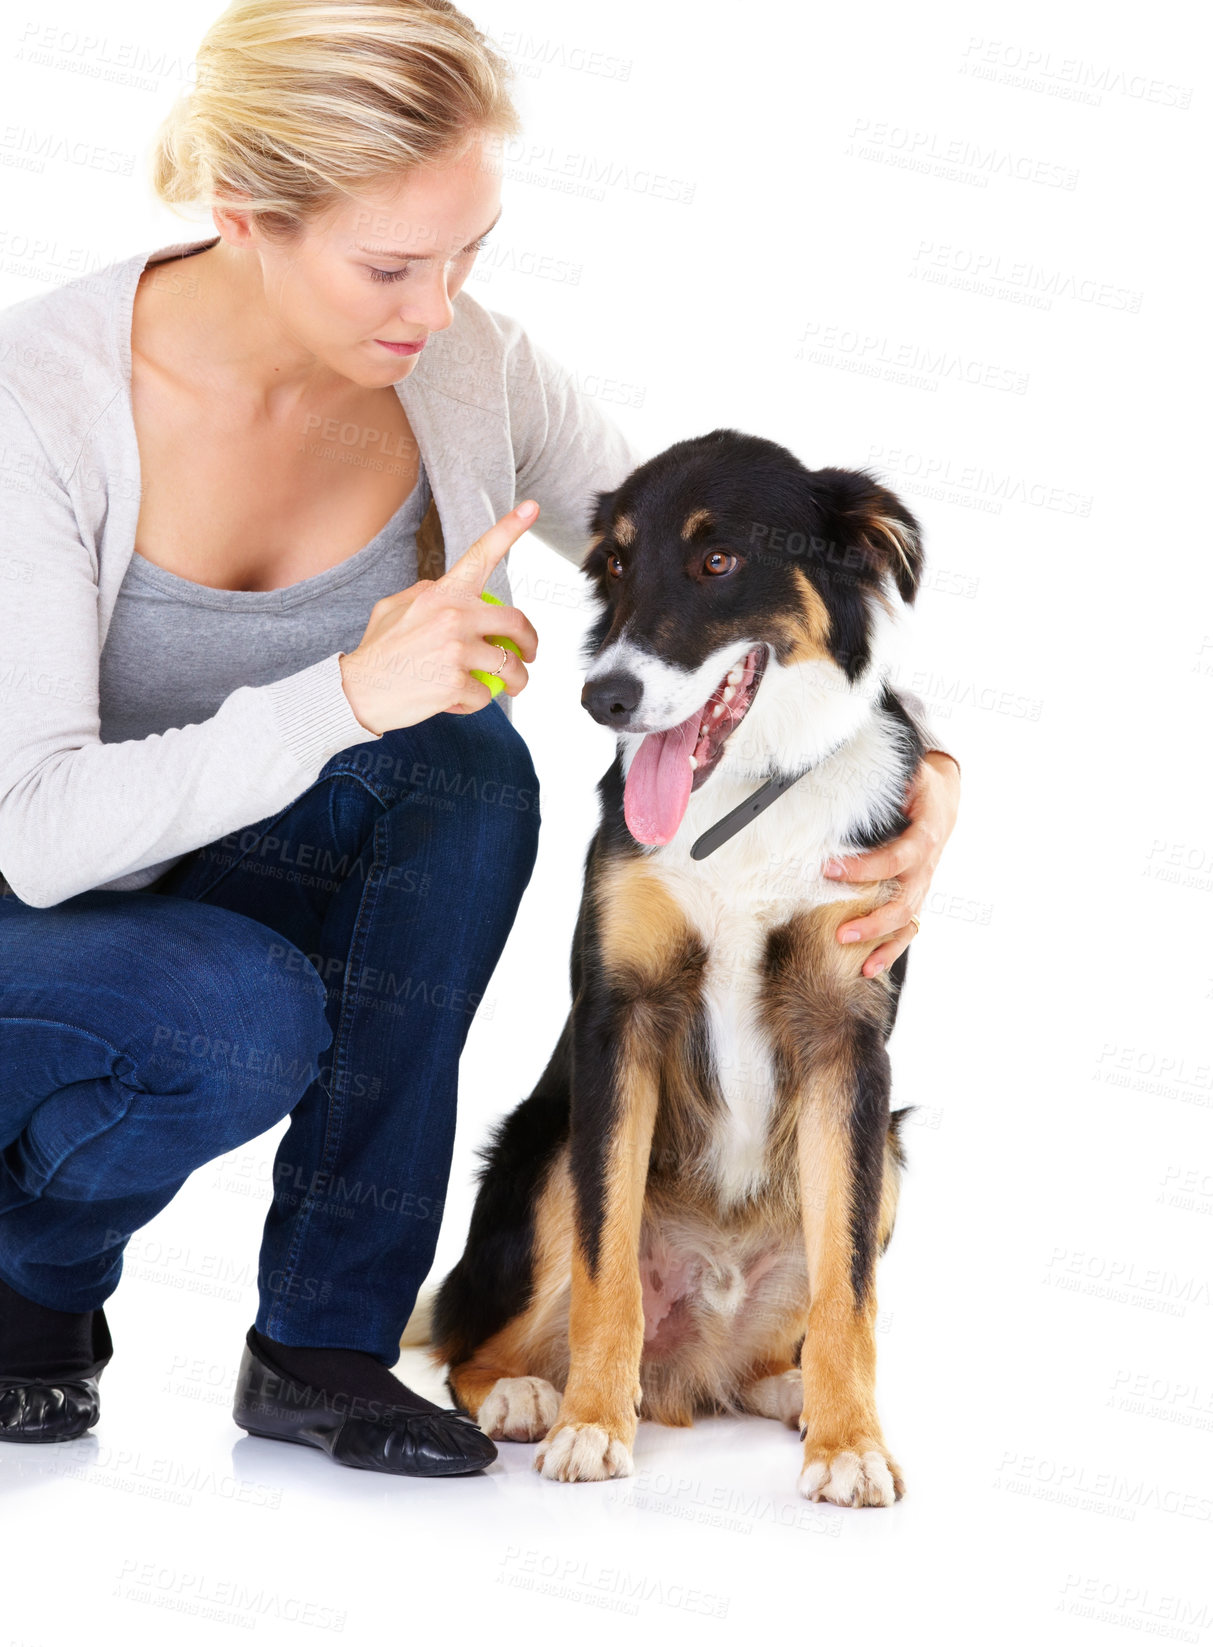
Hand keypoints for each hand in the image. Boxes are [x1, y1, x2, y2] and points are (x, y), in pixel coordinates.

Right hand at [338, 501, 541, 731]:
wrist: (356, 692)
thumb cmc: (378, 651)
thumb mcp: (393, 608)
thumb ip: (425, 594)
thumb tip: (446, 586)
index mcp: (441, 593)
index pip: (480, 555)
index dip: (510, 528)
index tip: (532, 507)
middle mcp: (453, 616)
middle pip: (515, 622)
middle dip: (530, 641)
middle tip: (529, 654)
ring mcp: (456, 650)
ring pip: (509, 666)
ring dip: (516, 680)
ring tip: (509, 687)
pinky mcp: (455, 683)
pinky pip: (484, 694)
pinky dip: (475, 702)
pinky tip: (455, 700)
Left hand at [823, 751, 960, 977]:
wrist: (944, 799)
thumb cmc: (920, 788)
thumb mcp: (909, 776)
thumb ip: (887, 782)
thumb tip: (849, 777)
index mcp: (925, 836)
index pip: (895, 859)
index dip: (864, 868)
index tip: (830, 869)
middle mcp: (926, 867)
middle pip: (903, 902)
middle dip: (872, 920)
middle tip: (839, 931)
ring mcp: (923, 885)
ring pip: (906, 922)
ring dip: (880, 943)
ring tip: (855, 959)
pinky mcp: (915, 896)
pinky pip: (906, 929)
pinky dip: (889, 950)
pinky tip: (868, 967)